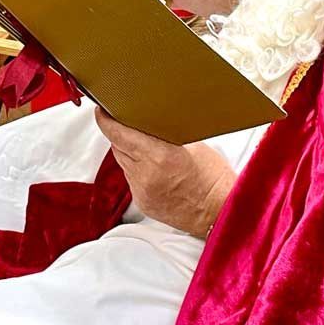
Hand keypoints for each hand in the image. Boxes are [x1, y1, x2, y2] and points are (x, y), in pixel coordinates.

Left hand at [94, 108, 234, 236]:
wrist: (221, 213)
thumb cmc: (214, 178)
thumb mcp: (194, 144)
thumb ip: (165, 133)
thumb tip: (145, 121)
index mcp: (160, 156)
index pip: (119, 134)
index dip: (106, 120)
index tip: (102, 111)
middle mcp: (147, 174)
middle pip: (118, 146)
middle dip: (119, 133)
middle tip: (125, 122)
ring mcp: (143, 191)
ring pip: (123, 163)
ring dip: (128, 152)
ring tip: (144, 145)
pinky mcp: (143, 203)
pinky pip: (131, 179)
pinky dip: (136, 169)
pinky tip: (152, 167)